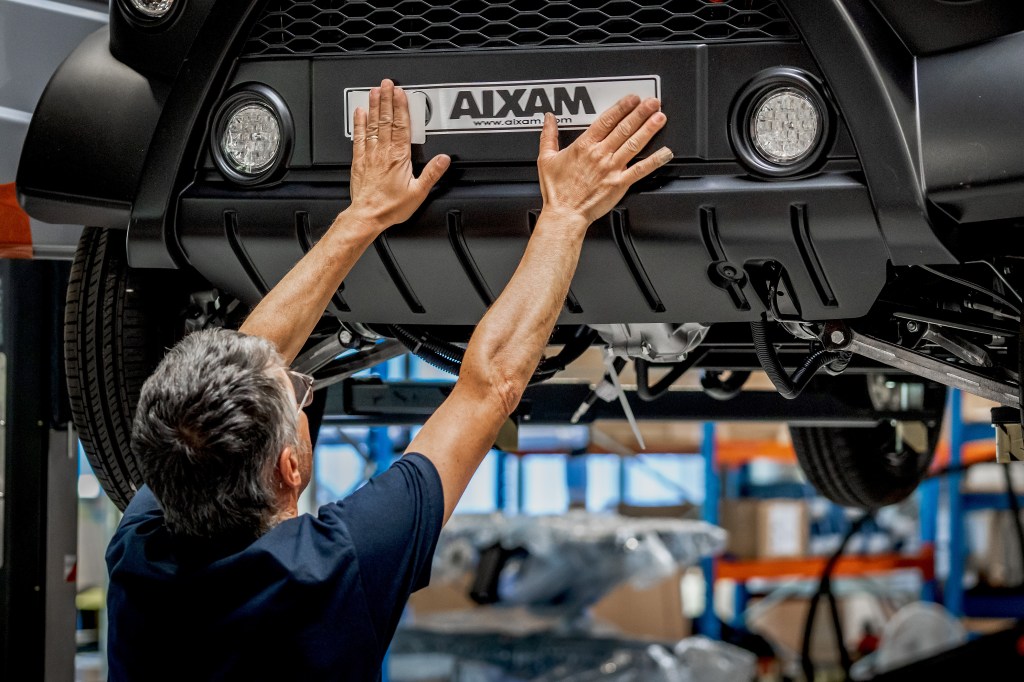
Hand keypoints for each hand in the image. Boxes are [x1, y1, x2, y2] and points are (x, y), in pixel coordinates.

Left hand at [347, 79, 449, 232]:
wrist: (368, 215)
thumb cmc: (391, 206)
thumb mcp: (418, 192)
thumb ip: (432, 173)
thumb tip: (444, 159)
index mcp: (399, 157)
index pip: (401, 126)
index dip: (401, 107)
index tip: (400, 93)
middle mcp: (384, 152)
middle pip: (386, 120)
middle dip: (386, 100)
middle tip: (386, 84)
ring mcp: (370, 155)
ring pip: (373, 125)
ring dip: (374, 106)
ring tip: (374, 91)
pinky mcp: (359, 161)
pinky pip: (359, 137)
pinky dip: (360, 123)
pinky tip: (360, 113)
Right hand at [537, 95, 670, 227]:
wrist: (564, 214)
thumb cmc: (557, 191)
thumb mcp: (546, 159)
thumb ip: (548, 135)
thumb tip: (549, 119)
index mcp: (584, 146)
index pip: (606, 120)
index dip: (622, 107)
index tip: (632, 98)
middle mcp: (600, 154)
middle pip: (624, 128)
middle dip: (640, 112)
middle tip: (652, 102)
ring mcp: (611, 168)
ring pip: (634, 143)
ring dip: (649, 129)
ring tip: (659, 117)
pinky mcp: (619, 183)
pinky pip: (640, 170)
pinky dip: (654, 160)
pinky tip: (665, 152)